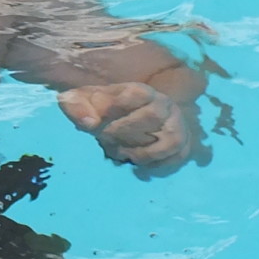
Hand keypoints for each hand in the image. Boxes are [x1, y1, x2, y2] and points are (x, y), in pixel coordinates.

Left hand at [57, 82, 206, 175]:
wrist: (136, 122)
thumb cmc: (108, 111)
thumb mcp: (87, 104)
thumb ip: (77, 106)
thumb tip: (86, 122)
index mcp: (141, 91)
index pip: (136, 93)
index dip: (116, 105)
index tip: (95, 121)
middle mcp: (164, 106)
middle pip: (153, 115)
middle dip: (125, 130)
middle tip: (105, 139)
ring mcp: (176, 127)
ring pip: (170, 139)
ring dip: (143, 152)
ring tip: (121, 154)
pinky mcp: (181, 147)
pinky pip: (176, 158)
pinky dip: (157, 165)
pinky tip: (137, 166)